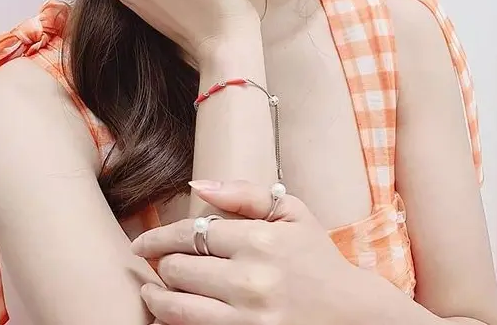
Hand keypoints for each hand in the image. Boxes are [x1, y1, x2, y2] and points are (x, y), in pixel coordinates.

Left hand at [131, 180, 372, 324]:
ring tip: (150, 290)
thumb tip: (197, 185)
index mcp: (259, 239)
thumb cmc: (317, 258)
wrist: (354, 316)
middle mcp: (250, 279)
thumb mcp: (291, 212)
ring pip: (177, 307)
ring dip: (156, 297)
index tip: (142, 242)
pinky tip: (170, 314)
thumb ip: (244, 193)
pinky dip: (174, 323)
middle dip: (159, 264)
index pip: (190, 233)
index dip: (159, 237)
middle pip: (178, 269)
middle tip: (153, 263)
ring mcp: (247, 318)